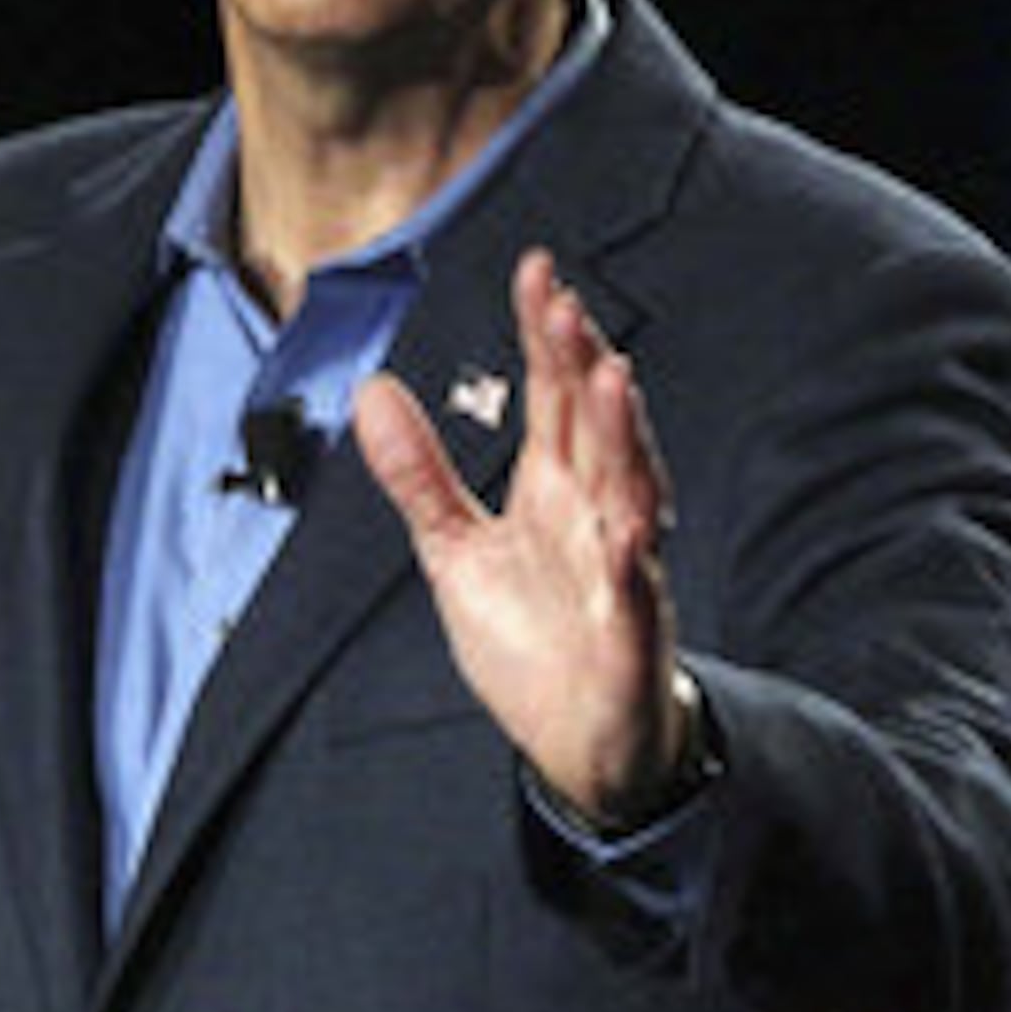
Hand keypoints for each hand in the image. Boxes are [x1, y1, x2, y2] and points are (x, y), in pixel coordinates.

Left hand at [355, 249, 692, 828]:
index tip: (536, 272)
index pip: (552, 396)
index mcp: (554, 488)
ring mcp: (620, 568)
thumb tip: (373, 393)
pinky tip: (627, 524)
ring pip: (628, 489)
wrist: (581, 739)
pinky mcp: (632, 631)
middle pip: (593, 425)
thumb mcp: (455, 550)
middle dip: (582, 365)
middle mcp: (594, 513)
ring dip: (623, 437)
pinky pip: (637, 588)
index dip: (545, 336)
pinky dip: (633, 556)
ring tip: (610, 380)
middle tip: (564, 305)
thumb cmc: (533, 639)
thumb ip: (419, 473)